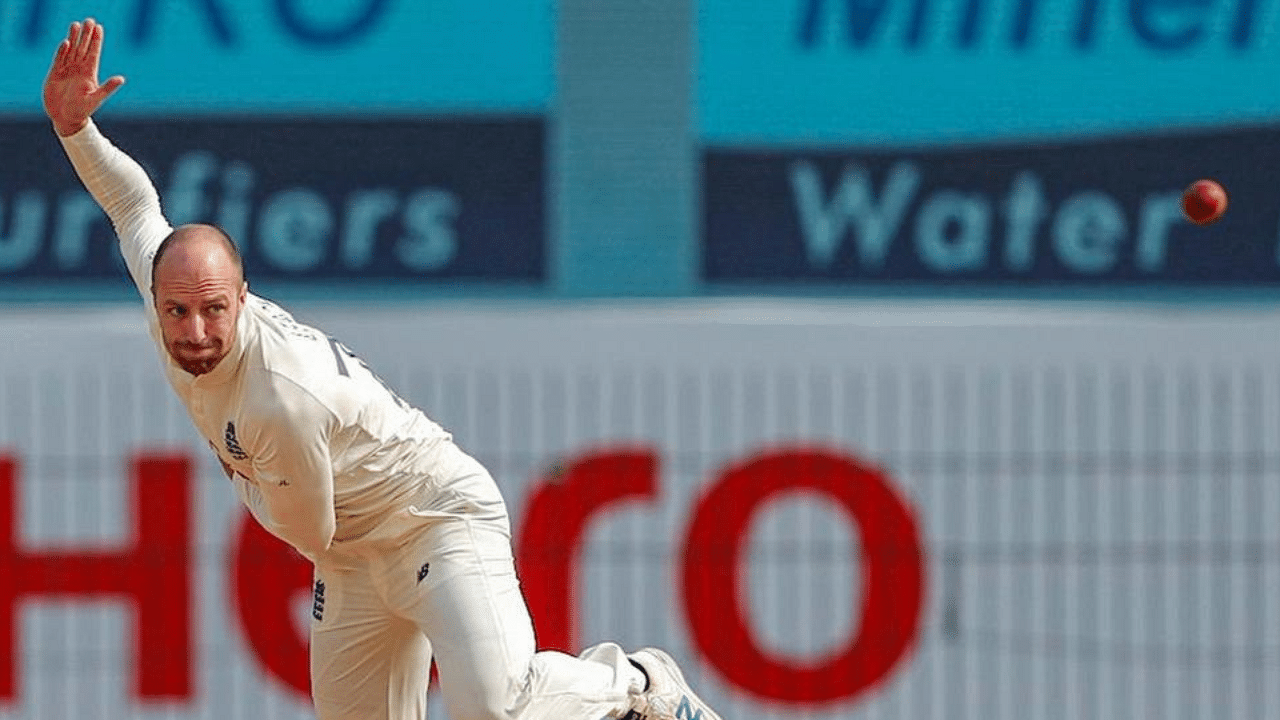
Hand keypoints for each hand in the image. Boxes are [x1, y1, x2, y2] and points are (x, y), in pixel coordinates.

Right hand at [42, 18, 125, 136]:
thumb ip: (107, 88)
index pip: (93, 53)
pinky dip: (62, 51)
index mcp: (89, 75)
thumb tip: (121, 78)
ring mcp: (67, 72)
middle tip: (89, 20)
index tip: (99, 28)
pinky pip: (59, 59)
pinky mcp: (55, 75)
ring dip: (74, 38)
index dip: (96, 41)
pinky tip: (66, 42)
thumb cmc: (82, 111)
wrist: (65, 119)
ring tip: (76, 25)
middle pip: (83, 48)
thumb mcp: (96, 99)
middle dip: (86, 35)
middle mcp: (79, 71)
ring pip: (72, 51)